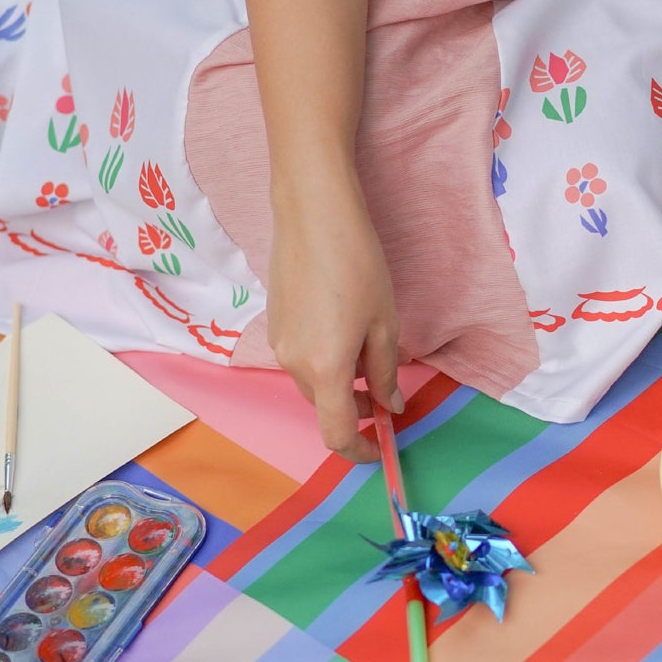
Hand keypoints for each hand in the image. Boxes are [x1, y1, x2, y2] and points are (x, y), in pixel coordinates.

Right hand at [267, 172, 401, 462]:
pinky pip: (301, 358)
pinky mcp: (273, 324)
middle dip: (355, 407)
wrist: (312, 212)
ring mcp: (279, 344)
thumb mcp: (384, 322)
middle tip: (386, 385)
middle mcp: (293, 364)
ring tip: (366, 344)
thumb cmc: (357, 263)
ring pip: (313, 383)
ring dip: (340, 381)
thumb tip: (388, 406)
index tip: (382, 446)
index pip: (337, 434)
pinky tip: (342, 324)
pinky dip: (324, 360)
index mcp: (325, 370)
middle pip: (325, 407)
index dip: (361, 450)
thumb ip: (386, 372)